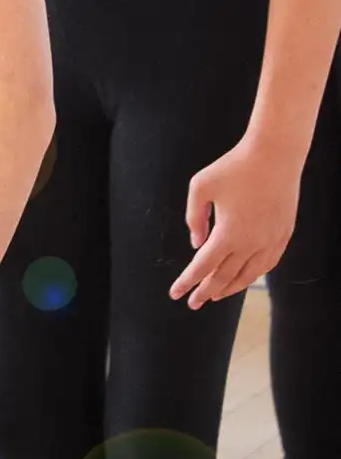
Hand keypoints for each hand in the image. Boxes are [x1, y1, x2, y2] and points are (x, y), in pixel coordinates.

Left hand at [170, 136, 301, 307]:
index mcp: (228, 233)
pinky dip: (252, 276)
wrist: (273, 156)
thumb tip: (196, 244)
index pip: (203, 266)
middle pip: (224, 277)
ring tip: (215, 295)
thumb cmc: (234, 167)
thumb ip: (194, 217)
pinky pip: (266, 265)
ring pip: (247, 276)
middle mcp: (250, 244)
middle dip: (206, 292)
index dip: (188, 281)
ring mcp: (269, 242)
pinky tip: (244, 278)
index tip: (176, 294)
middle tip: (193, 302)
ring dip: (229, 288)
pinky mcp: (283, 236)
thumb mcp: (201, 186)